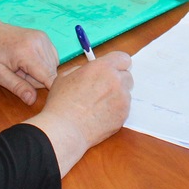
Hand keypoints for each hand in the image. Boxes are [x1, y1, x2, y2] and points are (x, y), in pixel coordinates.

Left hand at [0, 0, 56, 104]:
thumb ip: (17, 87)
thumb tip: (32, 100)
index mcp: (27, 52)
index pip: (48, 75)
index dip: (50, 88)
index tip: (50, 98)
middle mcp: (39, 42)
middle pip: (51, 72)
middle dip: (37, 79)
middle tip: (19, 74)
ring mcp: (43, 38)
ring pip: (53, 66)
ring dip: (40, 71)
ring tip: (22, 66)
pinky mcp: (45, 37)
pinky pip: (53, 58)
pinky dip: (43, 64)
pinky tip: (29, 61)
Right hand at [26, 51, 133, 175]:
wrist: (64, 129)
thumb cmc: (61, 103)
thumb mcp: (66, 76)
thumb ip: (83, 69)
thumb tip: (91, 69)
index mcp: (102, 67)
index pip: (123, 58)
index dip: (118, 64)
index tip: (113, 70)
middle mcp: (116, 80)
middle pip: (127, 76)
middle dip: (118, 81)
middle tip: (104, 89)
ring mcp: (122, 99)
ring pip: (126, 93)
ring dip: (117, 97)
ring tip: (98, 106)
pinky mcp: (123, 115)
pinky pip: (124, 109)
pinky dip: (115, 111)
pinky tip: (100, 115)